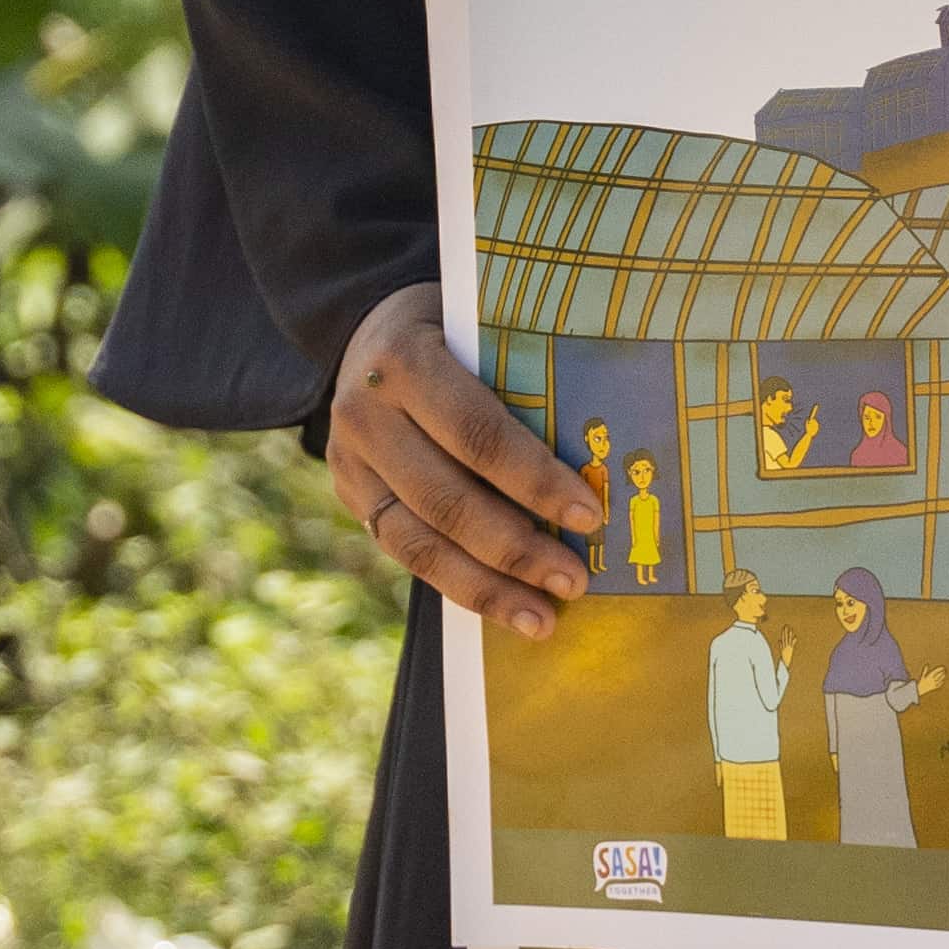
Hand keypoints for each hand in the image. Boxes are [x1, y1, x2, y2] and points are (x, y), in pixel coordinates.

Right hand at [327, 282, 596, 641]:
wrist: (365, 332)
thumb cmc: (453, 331)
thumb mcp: (481, 329)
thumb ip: (519, 380)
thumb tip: (599, 459)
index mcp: (406, 360)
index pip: (478, 433)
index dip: (535, 480)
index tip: (589, 515)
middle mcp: (366, 414)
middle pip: (448, 498)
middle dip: (516, 549)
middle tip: (575, 581)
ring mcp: (349, 461)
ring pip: (420, 541)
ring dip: (487, 587)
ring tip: (542, 619)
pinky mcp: (349, 496)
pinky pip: (405, 553)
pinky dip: (457, 585)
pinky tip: (502, 606)